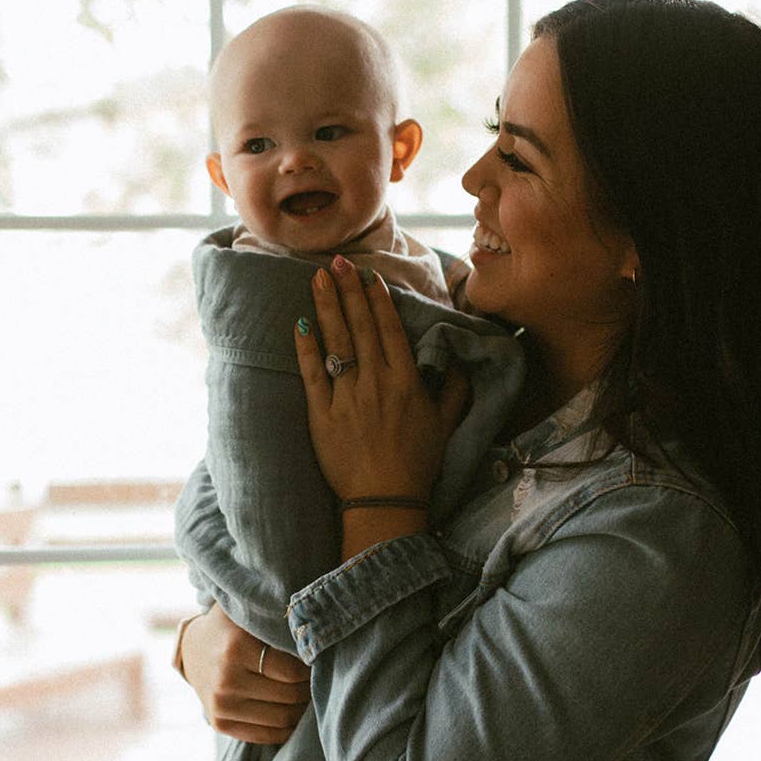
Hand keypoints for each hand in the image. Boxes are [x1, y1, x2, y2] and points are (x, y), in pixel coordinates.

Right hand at [180, 604, 310, 744]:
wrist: (193, 649)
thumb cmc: (233, 627)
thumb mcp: (250, 613)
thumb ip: (279, 620)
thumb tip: (316, 634)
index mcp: (236, 648)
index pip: (291, 670)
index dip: (310, 668)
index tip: (315, 662)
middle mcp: (226, 680)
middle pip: (289, 695)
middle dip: (309, 689)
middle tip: (317, 680)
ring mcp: (221, 705)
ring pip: (281, 719)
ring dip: (302, 710)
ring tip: (307, 695)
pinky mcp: (220, 724)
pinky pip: (266, 736)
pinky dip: (286, 728)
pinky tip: (293, 712)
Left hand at [294, 256, 468, 501]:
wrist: (385, 500)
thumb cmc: (418, 464)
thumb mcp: (446, 425)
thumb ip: (455, 389)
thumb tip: (460, 360)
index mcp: (406, 381)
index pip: (389, 329)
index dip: (377, 299)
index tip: (368, 275)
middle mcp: (376, 382)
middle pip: (361, 326)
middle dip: (348, 290)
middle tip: (338, 261)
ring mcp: (347, 396)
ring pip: (336, 342)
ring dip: (326, 306)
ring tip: (317, 277)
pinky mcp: (322, 414)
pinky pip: (312, 373)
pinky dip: (306, 347)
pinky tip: (300, 321)